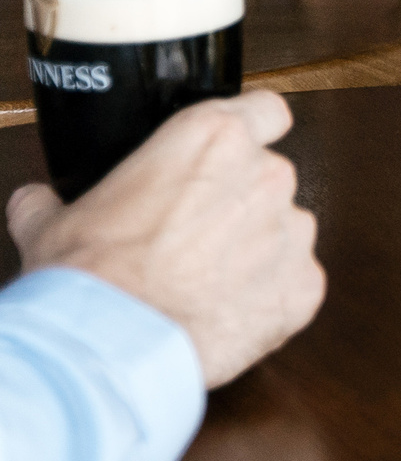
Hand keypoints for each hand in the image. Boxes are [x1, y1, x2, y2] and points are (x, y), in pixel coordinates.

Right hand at [7, 91, 324, 387]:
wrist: (110, 348)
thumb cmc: (88, 279)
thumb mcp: (53, 225)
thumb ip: (52, 202)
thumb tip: (36, 201)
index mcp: (213, 139)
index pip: (265, 111)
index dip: (254, 129)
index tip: (236, 152)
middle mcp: (265, 175)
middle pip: (268, 178)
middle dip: (238, 204)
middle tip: (193, 238)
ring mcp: (292, 231)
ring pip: (285, 231)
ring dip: (256, 250)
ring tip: (203, 283)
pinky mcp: (304, 286)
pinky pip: (294, 283)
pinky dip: (268, 297)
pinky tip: (222, 313)